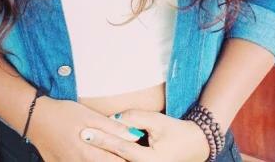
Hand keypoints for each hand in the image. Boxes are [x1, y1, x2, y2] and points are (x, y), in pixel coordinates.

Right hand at [28, 97, 139, 160]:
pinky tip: (91, 155)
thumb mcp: (90, 115)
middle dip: (118, 160)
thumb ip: (112, 127)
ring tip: (112, 153)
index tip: (138, 155)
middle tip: (129, 155)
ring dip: (103, 160)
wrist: (35, 117)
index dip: (129, 159)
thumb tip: (134, 134)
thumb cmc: (63, 113)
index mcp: (88, 153)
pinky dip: (88, 161)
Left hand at [80, 109, 210, 161]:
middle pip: (114, 161)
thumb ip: (135, 117)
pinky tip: (99, 153)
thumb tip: (113, 117)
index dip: (102, 138)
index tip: (85, 132)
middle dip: (96, 151)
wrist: (195, 147)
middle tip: (79, 139)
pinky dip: (111, 158)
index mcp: (150, 161)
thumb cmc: (176, 132)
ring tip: (83, 147)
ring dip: (102, 156)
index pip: (119, 148)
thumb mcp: (158, 121)